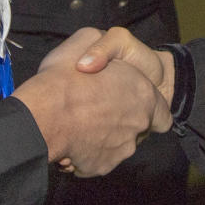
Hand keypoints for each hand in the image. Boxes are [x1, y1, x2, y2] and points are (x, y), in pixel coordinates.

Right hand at [11, 28, 169, 176]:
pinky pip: (98, 160)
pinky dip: (89, 153)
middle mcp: (138, 125)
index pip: (162, 113)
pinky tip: (73, 139)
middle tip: (97, 110)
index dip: (150, 108)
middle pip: (139, 129)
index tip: (133, 103)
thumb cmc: (65, 77)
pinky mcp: (102, 167)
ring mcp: (121, 150)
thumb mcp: (87, 37)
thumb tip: (103, 60)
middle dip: (123, 121)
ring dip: (105, 137)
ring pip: (118, 145)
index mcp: (143, 96)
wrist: (42, 117)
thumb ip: (104, 47)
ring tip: (80, 124)